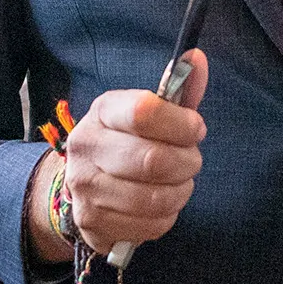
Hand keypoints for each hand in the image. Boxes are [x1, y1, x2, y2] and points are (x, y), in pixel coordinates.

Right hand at [51, 53, 208, 255]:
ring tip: (178, 183)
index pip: (145, 112)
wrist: (86, 183)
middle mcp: (86, 147)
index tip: (195, 129)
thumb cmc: (129, 142)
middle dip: (187, 163)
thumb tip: (198, 58)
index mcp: (103, 111)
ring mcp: (84, 188)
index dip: (182, 124)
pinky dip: (167, 216)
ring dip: (180, 192)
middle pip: (153, 160)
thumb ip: (179, 90)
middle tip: (190, 161)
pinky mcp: (92, 222)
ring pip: (155, 198)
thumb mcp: (152, 113)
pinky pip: (150, 225)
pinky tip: (160, 205)